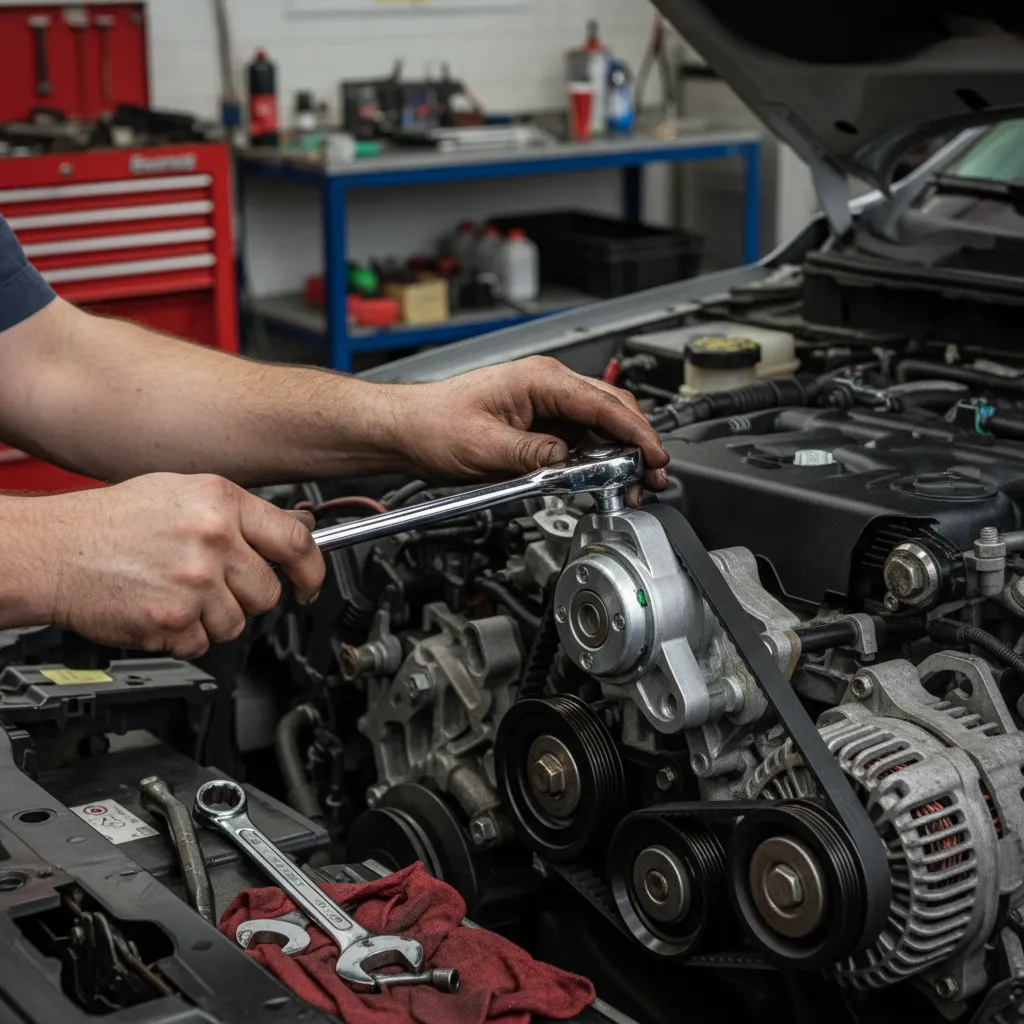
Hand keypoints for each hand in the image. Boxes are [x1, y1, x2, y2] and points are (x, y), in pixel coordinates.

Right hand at [41, 474, 323, 657]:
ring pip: (238, 624)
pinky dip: (185, 637)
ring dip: (214, 619)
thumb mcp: (184, 493)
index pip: (295, 541)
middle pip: (268, 592)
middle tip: (215, 586)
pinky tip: (161, 609)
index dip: (312, 569)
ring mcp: (194, 582)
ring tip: (179, 594)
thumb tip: (297, 528)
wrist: (55, 550)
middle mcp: (213, 540)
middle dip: (247, 596)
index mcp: (221, 503)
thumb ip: (242, 514)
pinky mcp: (173, 621)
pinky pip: (203, 644)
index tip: (310, 583)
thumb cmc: (113, 520)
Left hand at [385, 356, 669, 504]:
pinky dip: (596, 458)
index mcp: (538, 379)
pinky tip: (604, 477)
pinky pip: (580, 439)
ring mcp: (545, 404)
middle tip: (652, 477)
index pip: (603, 403)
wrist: (407, 429)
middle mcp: (547, 385)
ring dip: (618, 455)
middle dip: (637, 444)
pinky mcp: (540, 424)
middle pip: (611, 410)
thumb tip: (572, 462)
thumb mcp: (485, 447)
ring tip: (633, 484)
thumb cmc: (434, 424)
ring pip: (600, 426)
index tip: (655, 455)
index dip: (636, 432)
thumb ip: (535, 455)